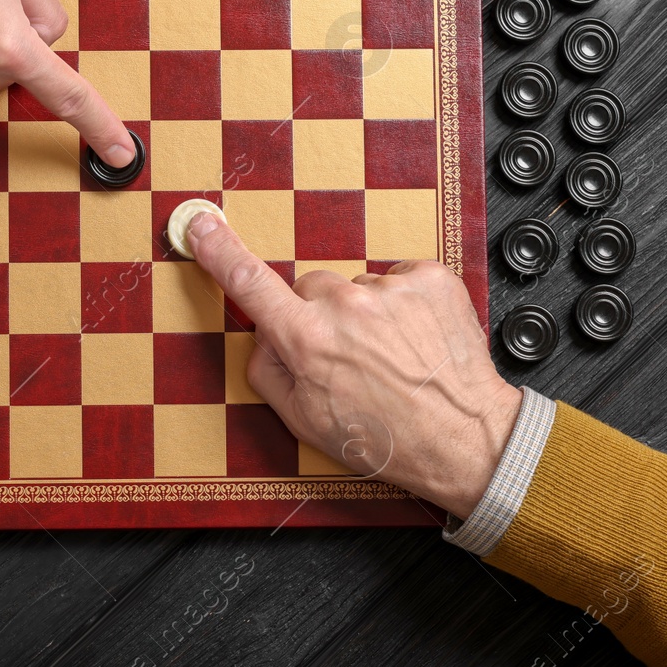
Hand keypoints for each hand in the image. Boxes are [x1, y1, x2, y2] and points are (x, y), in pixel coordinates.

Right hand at [186, 213, 521, 519]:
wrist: (464, 440)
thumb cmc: (387, 439)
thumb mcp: (304, 421)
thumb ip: (269, 371)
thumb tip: (264, 336)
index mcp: (307, 341)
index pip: (249, 283)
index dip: (220, 251)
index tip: (202, 226)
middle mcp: (345, 308)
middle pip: (310, 289)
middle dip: (319, 316)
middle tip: (348, 357)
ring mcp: (389, 290)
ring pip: (357, 287)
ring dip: (367, 313)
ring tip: (391, 356)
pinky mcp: (429, 280)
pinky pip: (398, 279)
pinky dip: (404, 305)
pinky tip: (414, 339)